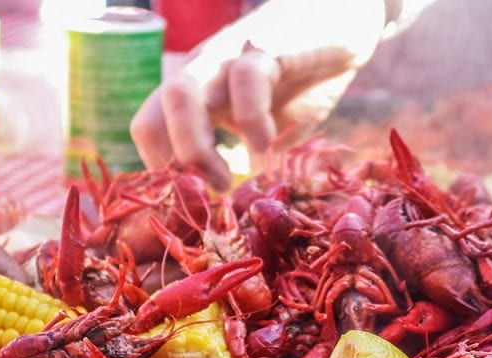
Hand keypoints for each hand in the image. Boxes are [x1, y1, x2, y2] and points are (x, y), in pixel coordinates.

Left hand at [130, 0, 388, 189]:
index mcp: (198, 92)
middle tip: (209, 197)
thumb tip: (245, 200)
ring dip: (195, 148)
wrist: (341, 19)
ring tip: (228, 182)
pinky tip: (267, 146)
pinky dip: (252, 121)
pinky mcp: (267, 48)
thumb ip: (251, 153)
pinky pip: (246, 81)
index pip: (150, 128)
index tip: (194, 203)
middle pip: (153, 114)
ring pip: (181, 95)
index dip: (163, 173)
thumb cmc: (303, 76)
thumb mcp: (271, 122)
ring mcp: (230, 58)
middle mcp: (203, 74)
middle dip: (173, 167)